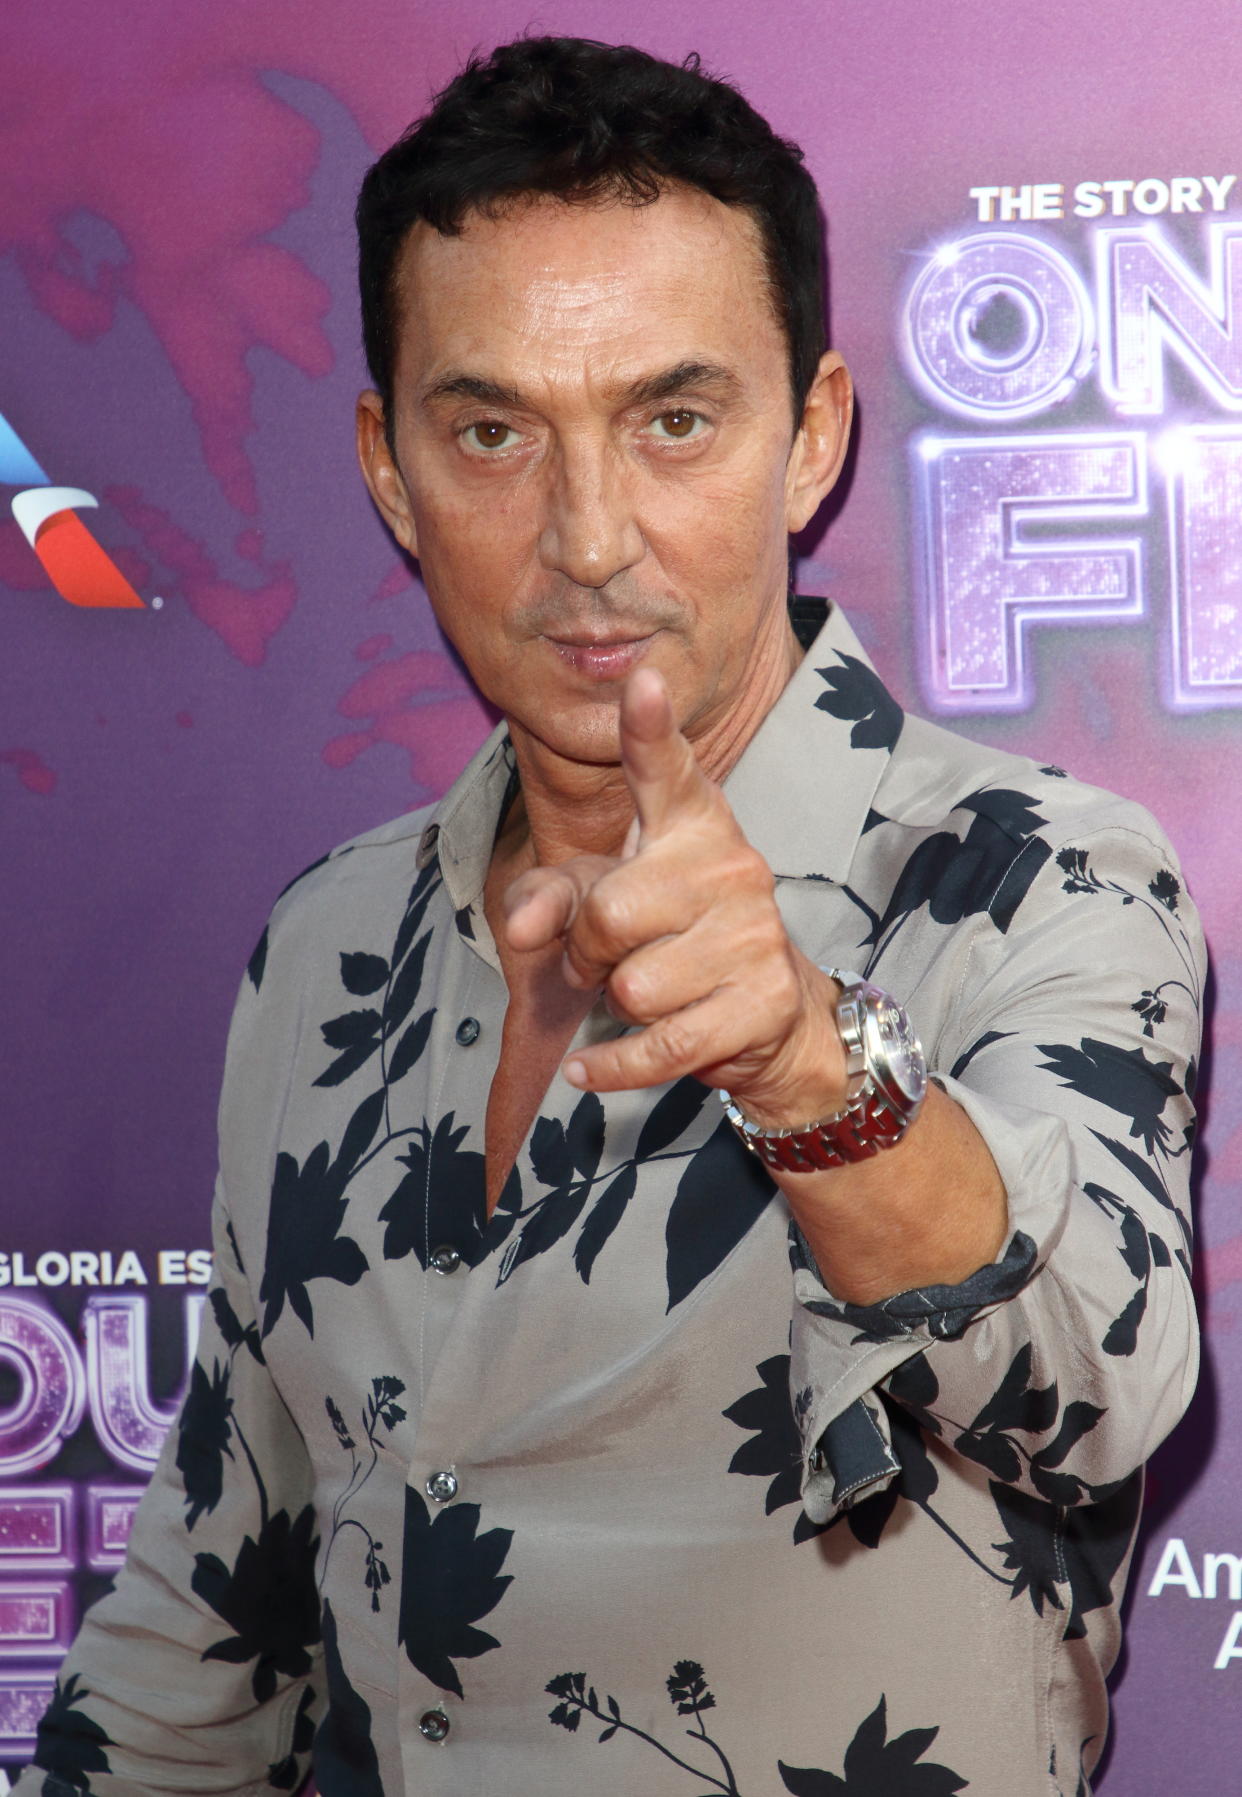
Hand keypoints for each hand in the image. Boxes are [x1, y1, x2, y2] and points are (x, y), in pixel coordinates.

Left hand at [502, 665, 846, 1120]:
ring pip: (632, 986)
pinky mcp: (762, 1003)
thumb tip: (516, 930)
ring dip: (616, 1006)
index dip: (650, 729)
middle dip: (586, 953)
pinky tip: (589, 1069)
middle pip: (611, 914)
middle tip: (603, 961)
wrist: (772, 1018)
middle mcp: (731, 866)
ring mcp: (753, 935)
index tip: (642, 680)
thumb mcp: (603, 905)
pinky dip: (612, 1068)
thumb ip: (548, 899)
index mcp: (693, 823)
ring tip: (644, 995)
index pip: (666, 771)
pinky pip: (658, 1045)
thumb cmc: (670, 940)